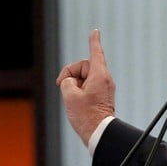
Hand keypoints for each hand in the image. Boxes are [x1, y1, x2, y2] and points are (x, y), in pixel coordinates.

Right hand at [56, 29, 116, 144]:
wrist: (99, 134)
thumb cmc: (86, 116)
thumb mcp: (69, 95)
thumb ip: (67, 81)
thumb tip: (71, 82)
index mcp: (99, 75)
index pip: (96, 53)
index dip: (94, 41)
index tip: (95, 32)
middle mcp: (105, 79)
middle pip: (84, 67)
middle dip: (71, 73)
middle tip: (61, 85)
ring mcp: (105, 88)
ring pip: (85, 78)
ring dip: (74, 84)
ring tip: (72, 100)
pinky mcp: (102, 96)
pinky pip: (88, 87)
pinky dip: (79, 90)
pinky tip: (75, 103)